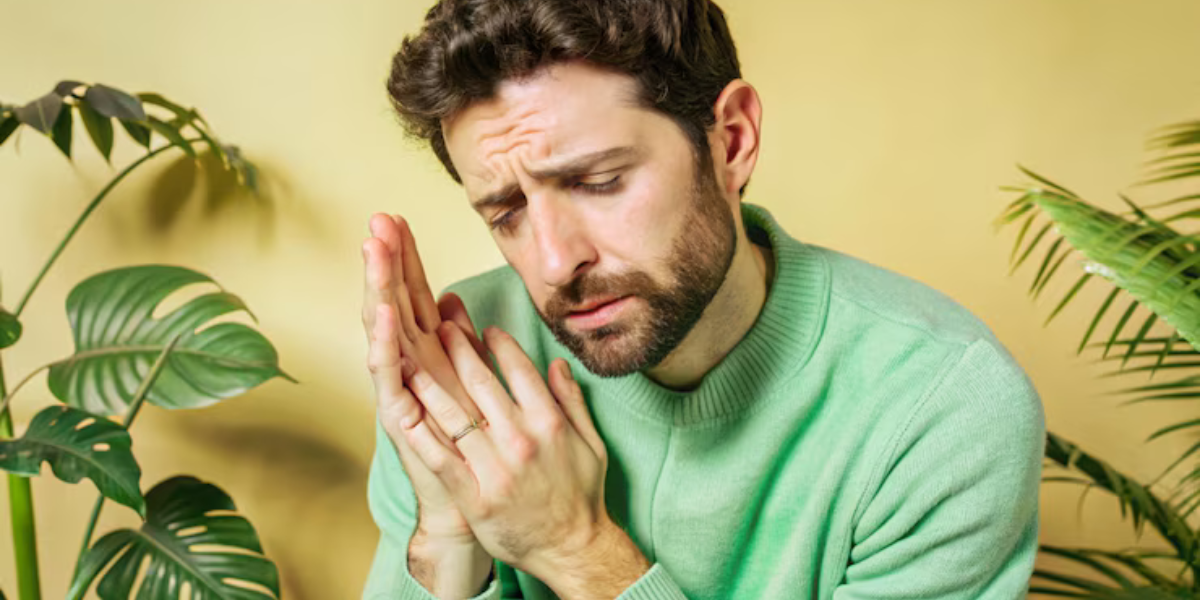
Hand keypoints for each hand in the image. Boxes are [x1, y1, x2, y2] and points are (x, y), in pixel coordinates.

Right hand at [362, 213, 492, 595]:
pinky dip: (384, 344)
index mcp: (430, 357)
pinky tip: (382, 313)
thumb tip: (453, 302)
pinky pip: (390, 377)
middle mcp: (409, 370)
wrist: (468, 511)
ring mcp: (401, 393)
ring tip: (373, 250)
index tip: (398, 217)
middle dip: (386, 262)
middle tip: (378, 219)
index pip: (415, 297)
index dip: (407, 259)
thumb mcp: (474, 387)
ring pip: (385, 332)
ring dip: (378, 290)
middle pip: (395, 304)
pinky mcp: (399, 420)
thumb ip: (464, 345)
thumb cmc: (475, 454)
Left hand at [406, 321, 649, 596]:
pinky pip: (442, 460)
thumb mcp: (591, 443)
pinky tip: (404, 415)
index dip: (497, 345)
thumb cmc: (582, 495)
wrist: (572, 548)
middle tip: (439, 328)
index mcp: (548, 423)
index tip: (482, 330)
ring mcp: (496, 468)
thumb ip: (572, 401)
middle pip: (481, 385)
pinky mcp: (475, 496)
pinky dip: (422, 436)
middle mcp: (521, 440)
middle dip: (457, 351)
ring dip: (429, 386)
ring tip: (410, 361)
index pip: (519, 371)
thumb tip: (558, 364)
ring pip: (455, 417)